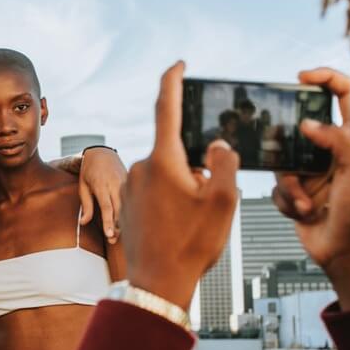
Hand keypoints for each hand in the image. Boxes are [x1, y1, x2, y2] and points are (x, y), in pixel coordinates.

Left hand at [78, 148, 126, 243]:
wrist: (102, 152)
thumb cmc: (89, 170)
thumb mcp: (83, 186)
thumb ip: (85, 205)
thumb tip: (83, 222)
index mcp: (101, 185)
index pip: (107, 207)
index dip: (108, 222)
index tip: (109, 235)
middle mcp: (115, 184)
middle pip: (119, 209)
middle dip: (117, 226)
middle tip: (112, 240)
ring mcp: (124, 183)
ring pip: (127, 206)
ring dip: (123, 221)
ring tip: (118, 234)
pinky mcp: (129, 183)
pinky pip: (130, 199)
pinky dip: (128, 211)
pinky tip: (126, 222)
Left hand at [121, 61, 238, 310]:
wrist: (156, 285)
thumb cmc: (190, 246)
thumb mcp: (223, 202)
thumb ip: (224, 164)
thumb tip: (215, 146)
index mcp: (163, 161)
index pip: (165, 108)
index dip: (172, 81)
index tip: (178, 65)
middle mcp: (140, 169)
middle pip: (176, 152)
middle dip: (197, 168)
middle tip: (208, 203)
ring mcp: (130, 187)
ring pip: (167, 174)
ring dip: (185, 188)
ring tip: (193, 223)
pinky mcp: (126, 204)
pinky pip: (154, 191)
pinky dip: (171, 201)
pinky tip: (179, 228)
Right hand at [271, 68, 349, 309]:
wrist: (345, 253)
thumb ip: (335, 138)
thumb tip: (308, 125)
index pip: (344, 94)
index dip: (325, 78)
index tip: (302, 78)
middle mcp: (333, 151)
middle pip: (302, 128)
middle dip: (290, 143)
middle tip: (283, 143)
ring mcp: (313, 171)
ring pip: (285, 161)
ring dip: (291, 185)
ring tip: (307, 203)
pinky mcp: (297, 190)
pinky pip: (278, 185)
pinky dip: (287, 200)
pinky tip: (304, 213)